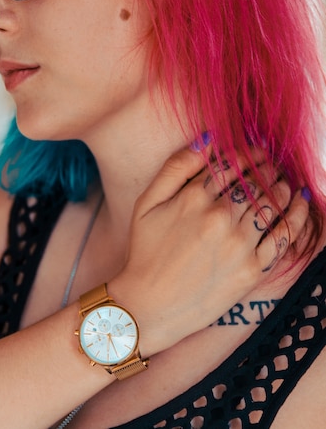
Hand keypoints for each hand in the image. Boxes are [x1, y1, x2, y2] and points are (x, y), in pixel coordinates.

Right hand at [111, 141, 308, 355]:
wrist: (150, 305)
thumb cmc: (145, 251)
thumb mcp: (147, 202)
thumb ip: (176, 167)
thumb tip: (207, 139)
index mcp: (194, 198)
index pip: (230, 163)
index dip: (246, 152)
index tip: (255, 149)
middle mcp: (220, 218)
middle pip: (254, 181)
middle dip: (266, 167)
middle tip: (272, 162)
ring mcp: (239, 244)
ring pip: (271, 203)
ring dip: (282, 186)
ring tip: (284, 180)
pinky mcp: (252, 269)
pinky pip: (283, 236)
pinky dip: (296, 216)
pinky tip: (301, 202)